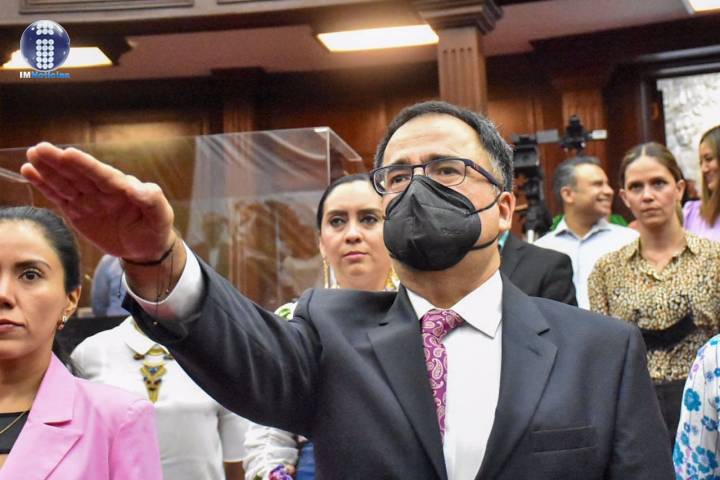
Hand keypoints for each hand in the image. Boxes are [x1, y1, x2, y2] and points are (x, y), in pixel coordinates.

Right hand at [21, 142, 174, 262]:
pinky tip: (30, 172)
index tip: (69, 154)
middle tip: (40, 149)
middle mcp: (101, 190)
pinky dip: (45, 186)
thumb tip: (138, 188)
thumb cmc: (155, 227)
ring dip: (48, 171)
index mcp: (122, 187)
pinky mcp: (77, 212)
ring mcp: (88, 200)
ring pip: (65, 183)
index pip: (101, 175)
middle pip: (78, 174)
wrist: (145, 248)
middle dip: (59, 162)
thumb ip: (151, 200)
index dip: (86, 165)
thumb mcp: (161, 215)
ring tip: (32, 156)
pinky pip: (59, 198)